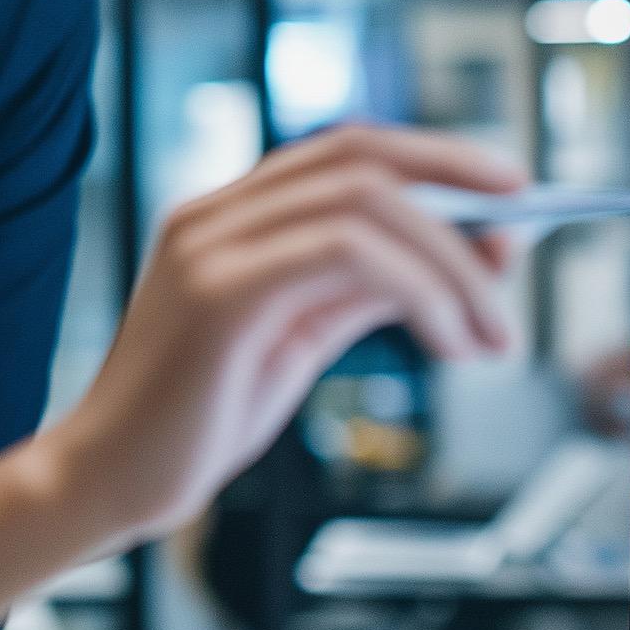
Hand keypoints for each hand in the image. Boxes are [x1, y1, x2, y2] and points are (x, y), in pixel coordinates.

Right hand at [45, 123, 521, 544]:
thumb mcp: (298, 337)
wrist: (112, 480)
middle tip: (518, 258)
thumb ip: (366, 288)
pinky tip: (450, 342)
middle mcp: (212, 214)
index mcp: (225, 216)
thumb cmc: (196, 417)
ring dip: (451, 264)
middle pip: (360, 158)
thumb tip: (471, 251)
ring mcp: (210, 247)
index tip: (510, 189)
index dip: (434, 155)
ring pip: (365, 204)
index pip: (342, 150)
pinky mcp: (221, 293)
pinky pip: (348, 255)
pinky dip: (421, 290)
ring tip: (489, 332)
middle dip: (460, 191)